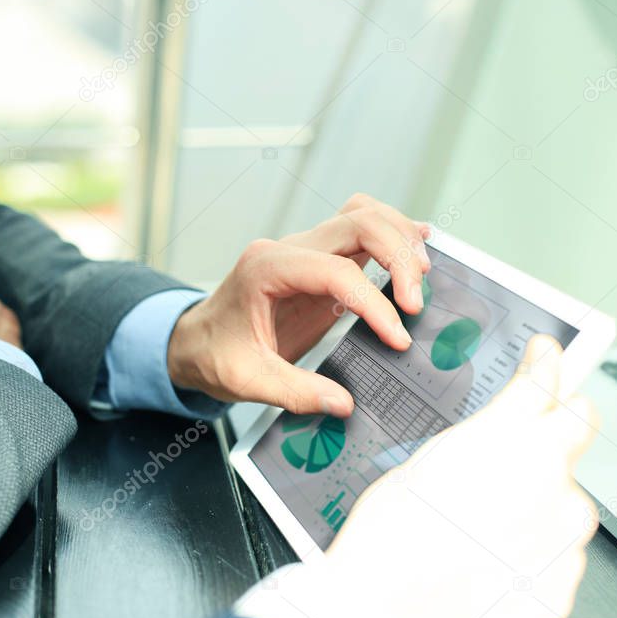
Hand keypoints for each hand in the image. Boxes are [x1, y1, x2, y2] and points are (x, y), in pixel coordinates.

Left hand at [167, 194, 429, 415]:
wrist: (194, 340)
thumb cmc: (214, 353)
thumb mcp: (246, 380)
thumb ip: (295, 392)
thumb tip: (342, 403)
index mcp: (265, 269)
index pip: (336, 272)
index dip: (374, 303)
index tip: (397, 338)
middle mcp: (287, 249)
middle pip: (358, 222)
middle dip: (398, 256)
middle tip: (416, 302)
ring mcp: (304, 248)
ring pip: (362, 214)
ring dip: (399, 236)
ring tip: (422, 273)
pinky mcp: (318, 259)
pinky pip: (358, 227)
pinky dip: (391, 233)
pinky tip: (416, 248)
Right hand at [237, 336, 598, 617]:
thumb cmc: (389, 543)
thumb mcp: (425, 463)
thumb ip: (485, 432)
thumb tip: (506, 421)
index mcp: (508, 436)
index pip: (551, 381)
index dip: (549, 365)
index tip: (550, 358)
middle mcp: (550, 477)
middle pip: (577, 430)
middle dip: (556, 429)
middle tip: (521, 447)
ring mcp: (564, 534)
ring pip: (568, 499)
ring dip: (540, 503)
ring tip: (486, 529)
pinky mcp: (567, 580)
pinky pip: (563, 552)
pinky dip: (537, 552)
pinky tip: (494, 562)